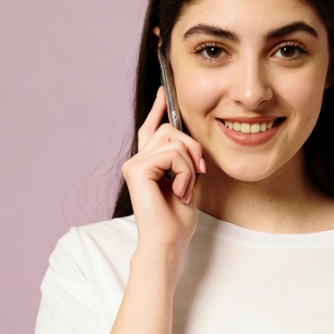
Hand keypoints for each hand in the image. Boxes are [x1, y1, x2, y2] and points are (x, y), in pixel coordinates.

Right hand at [121, 87, 206, 252]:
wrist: (168, 242)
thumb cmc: (177, 221)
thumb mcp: (187, 182)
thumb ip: (185, 159)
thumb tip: (190, 140)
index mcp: (148, 163)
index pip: (151, 129)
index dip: (158, 109)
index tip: (165, 91)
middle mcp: (137, 161)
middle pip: (170, 130)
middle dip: (192, 149)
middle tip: (199, 173)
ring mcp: (134, 164)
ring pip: (174, 141)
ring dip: (190, 165)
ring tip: (184, 189)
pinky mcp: (136, 169)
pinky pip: (173, 155)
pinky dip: (185, 173)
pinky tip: (179, 192)